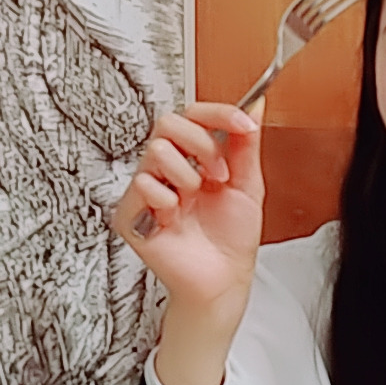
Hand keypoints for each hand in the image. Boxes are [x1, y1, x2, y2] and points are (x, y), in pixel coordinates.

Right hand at [112, 100, 264, 318]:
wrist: (224, 279)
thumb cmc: (232, 238)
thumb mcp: (248, 184)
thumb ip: (246, 144)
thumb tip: (254, 105)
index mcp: (193, 158)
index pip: (192, 115)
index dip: (218, 114)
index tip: (243, 125)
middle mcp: (166, 169)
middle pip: (167, 123)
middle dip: (201, 144)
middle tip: (219, 173)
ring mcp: (146, 190)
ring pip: (157, 151)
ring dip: (188, 176)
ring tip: (196, 200)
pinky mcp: (131, 214)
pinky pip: (144, 185)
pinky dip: (169, 201)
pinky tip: (176, 219)